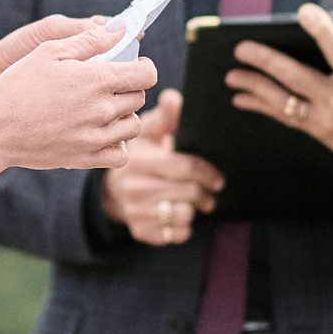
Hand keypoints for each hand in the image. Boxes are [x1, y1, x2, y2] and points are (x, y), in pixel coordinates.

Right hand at [0, 20, 154, 176]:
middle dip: (129, 88)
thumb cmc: (18, 85)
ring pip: (133, 126)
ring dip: (124, 115)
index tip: (131, 66)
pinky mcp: (86, 159)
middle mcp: (103, 110)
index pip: (147, 74)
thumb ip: (90, 40)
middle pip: (139, 97)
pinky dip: (117, 144)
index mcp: (98, 79)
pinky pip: (120, 154)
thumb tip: (121, 31)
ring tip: (103, 109)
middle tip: (107, 85)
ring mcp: (96, 137)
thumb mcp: (49, 51)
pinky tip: (101, 133)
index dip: (142, 66)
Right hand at [98, 91, 224, 244]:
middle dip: (206, 193)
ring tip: (197, 202)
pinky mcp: (141, 231)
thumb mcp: (150, 132)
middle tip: (211, 192)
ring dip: (195, 209)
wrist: (115, 188)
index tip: (218, 178)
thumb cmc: (142, 154)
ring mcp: (136, 212)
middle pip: (188, 193)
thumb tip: (174, 98)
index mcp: (139, 161)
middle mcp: (134, 189)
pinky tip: (181, 214)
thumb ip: (165, 116)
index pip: (184, 167)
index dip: (207, 172)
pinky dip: (184, 227)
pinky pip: (175, 235)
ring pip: (184, 215)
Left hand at [226, 4, 332, 179]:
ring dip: (254, 86)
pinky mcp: (315, 129)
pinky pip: (283, 117)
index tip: (305, 12)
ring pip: (283, 100)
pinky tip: (241, 98)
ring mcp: (323, 117)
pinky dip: (260, 106)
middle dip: (266, 62)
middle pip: (296, 78)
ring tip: (231, 75)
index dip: (323, 32)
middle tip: (242, 48)